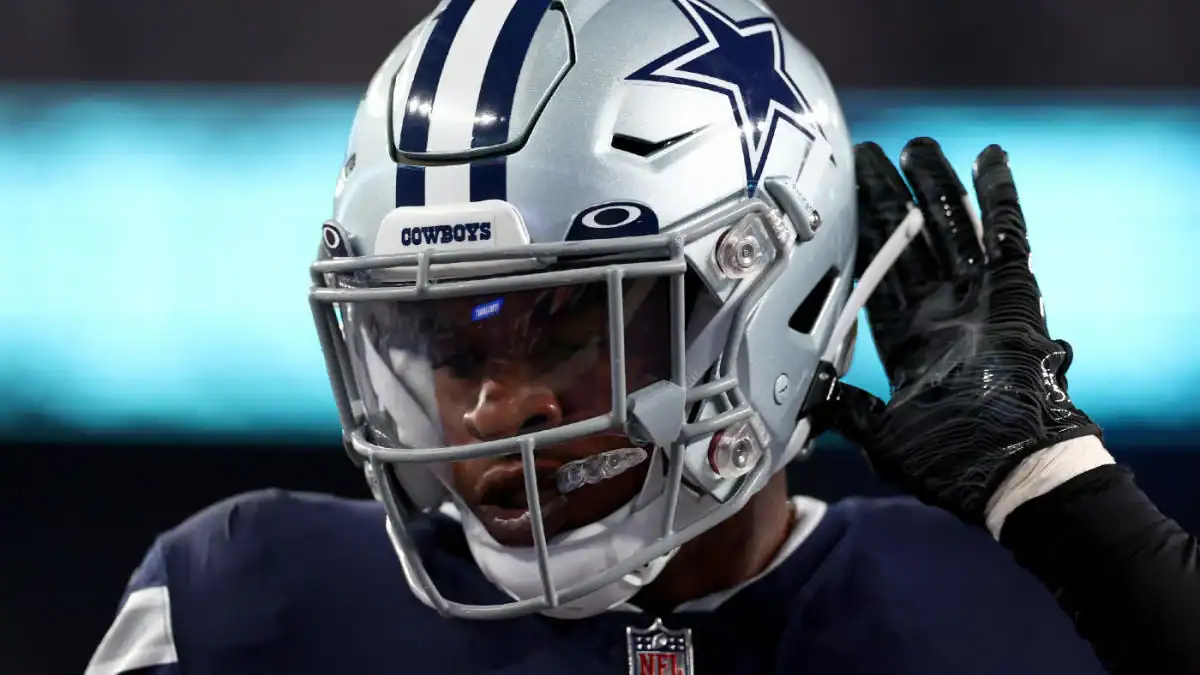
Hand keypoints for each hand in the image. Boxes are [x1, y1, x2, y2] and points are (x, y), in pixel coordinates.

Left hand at [816, 137, 1100, 525]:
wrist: (1006, 472)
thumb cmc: (949, 462)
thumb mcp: (881, 437)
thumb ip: (848, 411)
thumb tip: (809, 399)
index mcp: (907, 339)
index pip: (877, 273)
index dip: (859, 235)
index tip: (839, 200)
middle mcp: (939, 310)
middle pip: (908, 239)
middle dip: (888, 197)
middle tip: (868, 153)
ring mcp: (977, 299)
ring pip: (951, 227)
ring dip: (933, 185)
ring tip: (916, 146)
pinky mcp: (1015, 293)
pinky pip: (1007, 234)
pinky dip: (999, 195)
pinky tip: (988, 158)